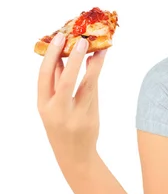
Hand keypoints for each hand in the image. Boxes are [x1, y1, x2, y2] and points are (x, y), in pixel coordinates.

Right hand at [37, 33, 107, 165]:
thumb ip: (56, 82)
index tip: (60, 37)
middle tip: (82, 40)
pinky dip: (96, 75)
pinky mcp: (91, 118)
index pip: (44, 76)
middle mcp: (57, 111)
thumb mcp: (52, 105)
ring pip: (87, 85)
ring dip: (93, 65)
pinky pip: (95, 92)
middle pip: (65, 80)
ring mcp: (75, 116)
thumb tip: (60, 55)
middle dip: (74, 58)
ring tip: (99, 48)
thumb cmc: (61, 125)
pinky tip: (98, 61)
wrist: (74, 156)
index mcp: (43, 105)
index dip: (51, 55)